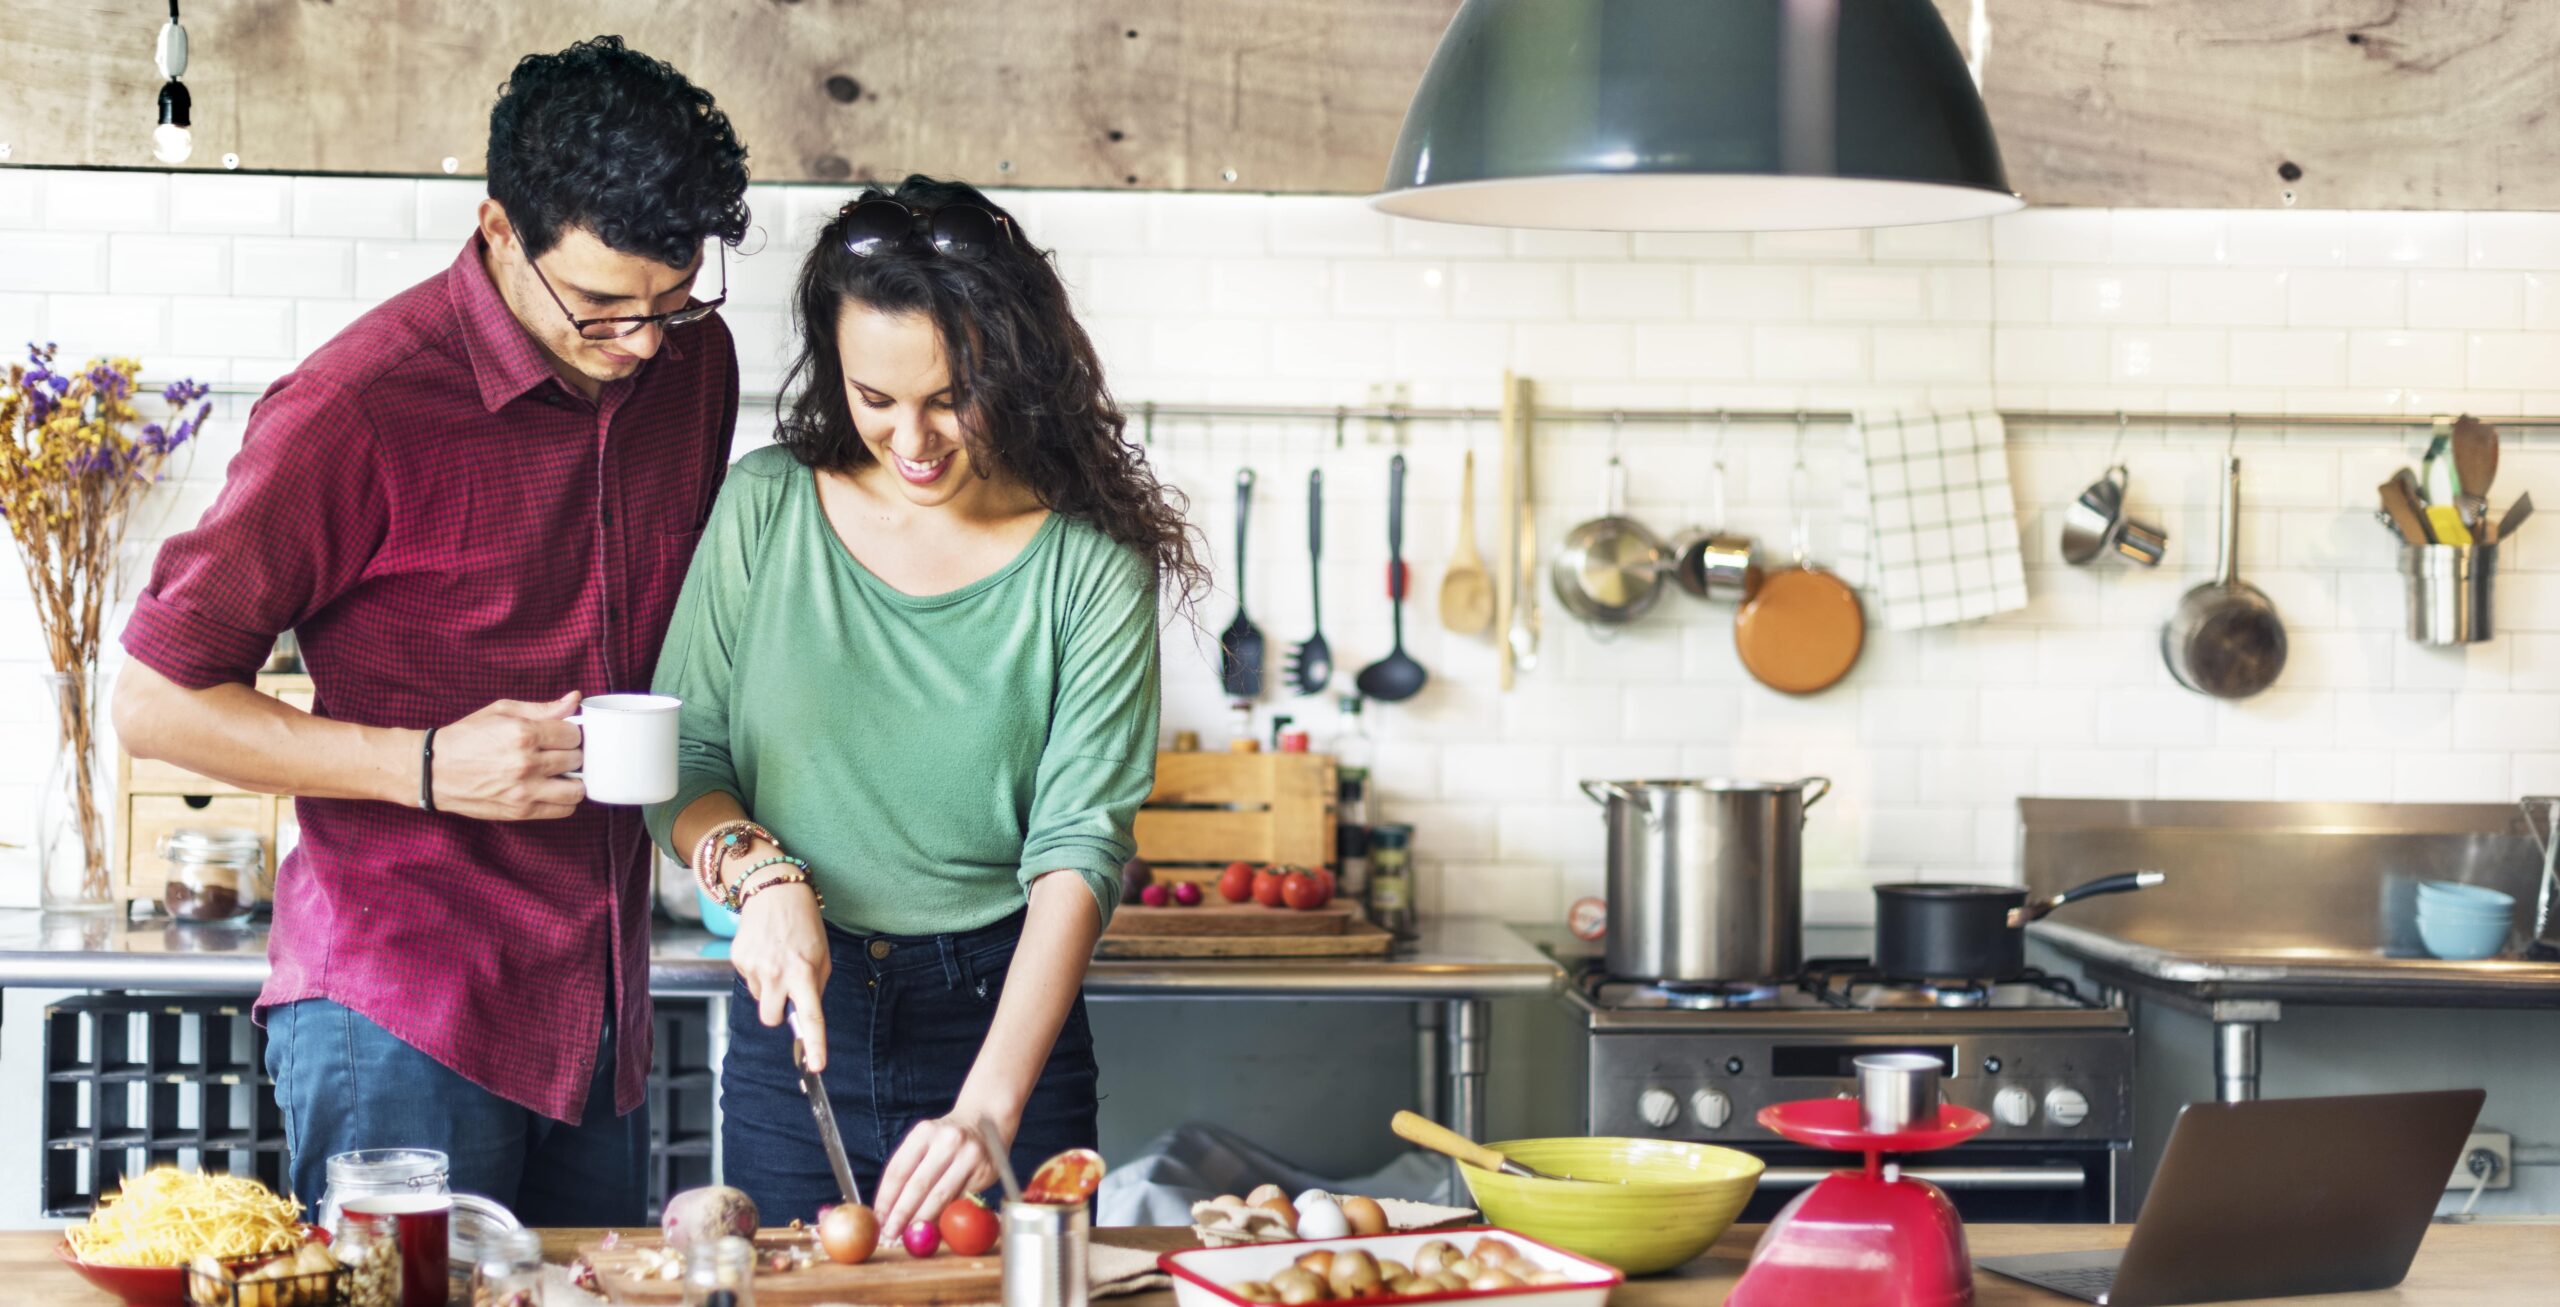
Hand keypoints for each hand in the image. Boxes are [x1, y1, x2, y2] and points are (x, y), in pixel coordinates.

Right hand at [426, 692, 585, 819]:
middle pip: (576, 759)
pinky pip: (563, 810)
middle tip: (557, 753)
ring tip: (560, 774)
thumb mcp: (501, 711)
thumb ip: (542, 708)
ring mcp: (524, 790)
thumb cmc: (466, 737)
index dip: (570, 733)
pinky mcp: (521, 811)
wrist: (432, 770)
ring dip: (573, 780)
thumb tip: (575, 700)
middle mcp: (526, 763)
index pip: (573, 735)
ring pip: (577, 789)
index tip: (560, 735)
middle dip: (570, 754)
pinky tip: (552, 790)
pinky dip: (564, 801)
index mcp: (523, 734)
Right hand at [731, 871, 831, 1066]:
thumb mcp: (821, 956)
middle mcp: (777, 973)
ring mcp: (754, 967)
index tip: (816, 1065)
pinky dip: (757, 972)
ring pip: (760, 999)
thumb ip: (814, 987)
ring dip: (768, 988)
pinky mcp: (737, 960)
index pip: (811, 1016)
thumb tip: (804, 1014)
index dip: (814, 1044)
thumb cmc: (804, 925)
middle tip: (786, 991)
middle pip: (771, 1019)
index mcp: (804, 972)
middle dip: (778, 1012)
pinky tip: (764, 951)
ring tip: (777, 959)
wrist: (774, 892)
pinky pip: (748, 981)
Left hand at [876, 1110, 1012, 1240]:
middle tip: (891, 1232)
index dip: (886, 1198)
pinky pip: (960, 1200)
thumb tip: (888, 1212)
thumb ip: (908, 1170)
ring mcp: (969, 1156)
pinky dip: (945, 1216)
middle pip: (918, 1185)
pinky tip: (935, 1225)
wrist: (986, 1122)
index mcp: (925, 1132)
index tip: (879, 1218)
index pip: (899, 1170)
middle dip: (902, 1214)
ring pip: (940, 1196)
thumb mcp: (924, 1142)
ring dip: (922, 1219)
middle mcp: (948, 1141)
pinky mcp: (985, 1171)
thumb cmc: (945, 1140)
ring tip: (910, 1234)